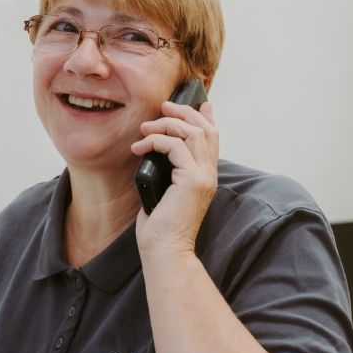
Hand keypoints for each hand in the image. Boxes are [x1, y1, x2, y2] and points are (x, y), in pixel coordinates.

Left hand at [131, 99, 218, 256]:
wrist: (164, 251)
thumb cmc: (160, 226)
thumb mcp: (165, 190)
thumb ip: (168, 170)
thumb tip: (155, 148)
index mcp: (205, 176)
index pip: (212, 138)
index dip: (207, 116)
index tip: (200, 102)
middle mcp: (209, 174)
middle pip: (206, 129)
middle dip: (184, 112)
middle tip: (163, 106)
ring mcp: (203, 177)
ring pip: (193, 132)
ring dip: (167, 124)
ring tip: (145, 127)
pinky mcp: (192, 180)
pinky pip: (175, 146)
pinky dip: (155, 141)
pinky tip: (139, 148)